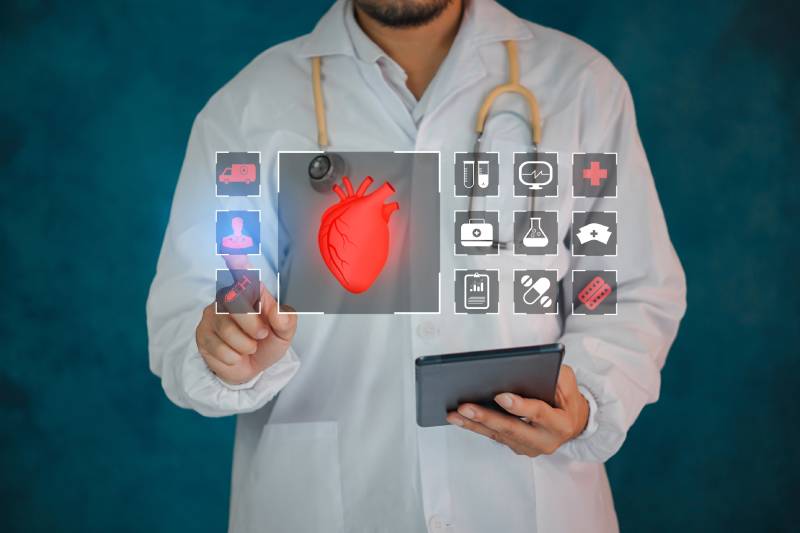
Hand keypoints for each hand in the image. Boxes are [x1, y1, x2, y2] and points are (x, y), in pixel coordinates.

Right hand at [195, 256, 296, 385]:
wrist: (251, 369)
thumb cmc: (267, 342)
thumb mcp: (284, 333)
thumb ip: (285, 320)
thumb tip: (277, 310)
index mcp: (250, 291)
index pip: (242, 273)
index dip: (237, 261)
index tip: (233, 249)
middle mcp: (227, 297)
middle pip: (235, 303)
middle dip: (252, 325)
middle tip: (261, 335)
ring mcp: (212, 315)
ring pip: (227, 330)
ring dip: (245, 346)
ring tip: (248, 346)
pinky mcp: (202, 334)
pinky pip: (219, 347)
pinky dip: (233, 357)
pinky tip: (234, 354)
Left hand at [446, 364, 588, 456]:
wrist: (572, 424)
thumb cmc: (566, 398)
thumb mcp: (569, 383)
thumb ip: (557, 376)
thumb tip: (531, 368)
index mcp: (560, 424)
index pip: (538, 413)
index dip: (519, 406)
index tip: (500, 396)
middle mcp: (544, 441)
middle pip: (511, 429)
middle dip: (486, 418)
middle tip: (465, 407)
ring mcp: (528, 448)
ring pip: (497, 435)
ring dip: (473, 424)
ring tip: (453, 413)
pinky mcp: (516, 447)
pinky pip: (494, 437)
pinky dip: (475, 427)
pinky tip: (458, 418)